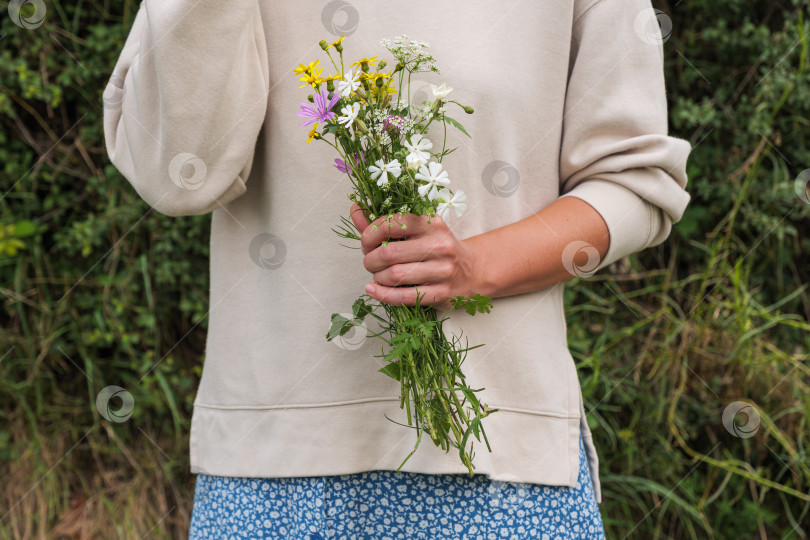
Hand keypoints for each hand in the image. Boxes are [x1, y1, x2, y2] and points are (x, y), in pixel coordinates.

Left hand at [350, 203, 479, 310]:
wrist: (472, 270)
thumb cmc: (436, 248)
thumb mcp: (417, 230)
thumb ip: (384, 222)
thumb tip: (355, 209)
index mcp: (431, 223)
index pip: (391, 224)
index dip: (370, 234)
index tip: (366, 242)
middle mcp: (439, 245)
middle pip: (389, 253)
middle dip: (370, 259)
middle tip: (369, 261)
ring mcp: (442, 271)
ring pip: (395, 275)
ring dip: (377, 277)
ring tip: (377, 275)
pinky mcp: (441, 293)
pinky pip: (404, 297)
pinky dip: (382, 295)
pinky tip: (373, 290)